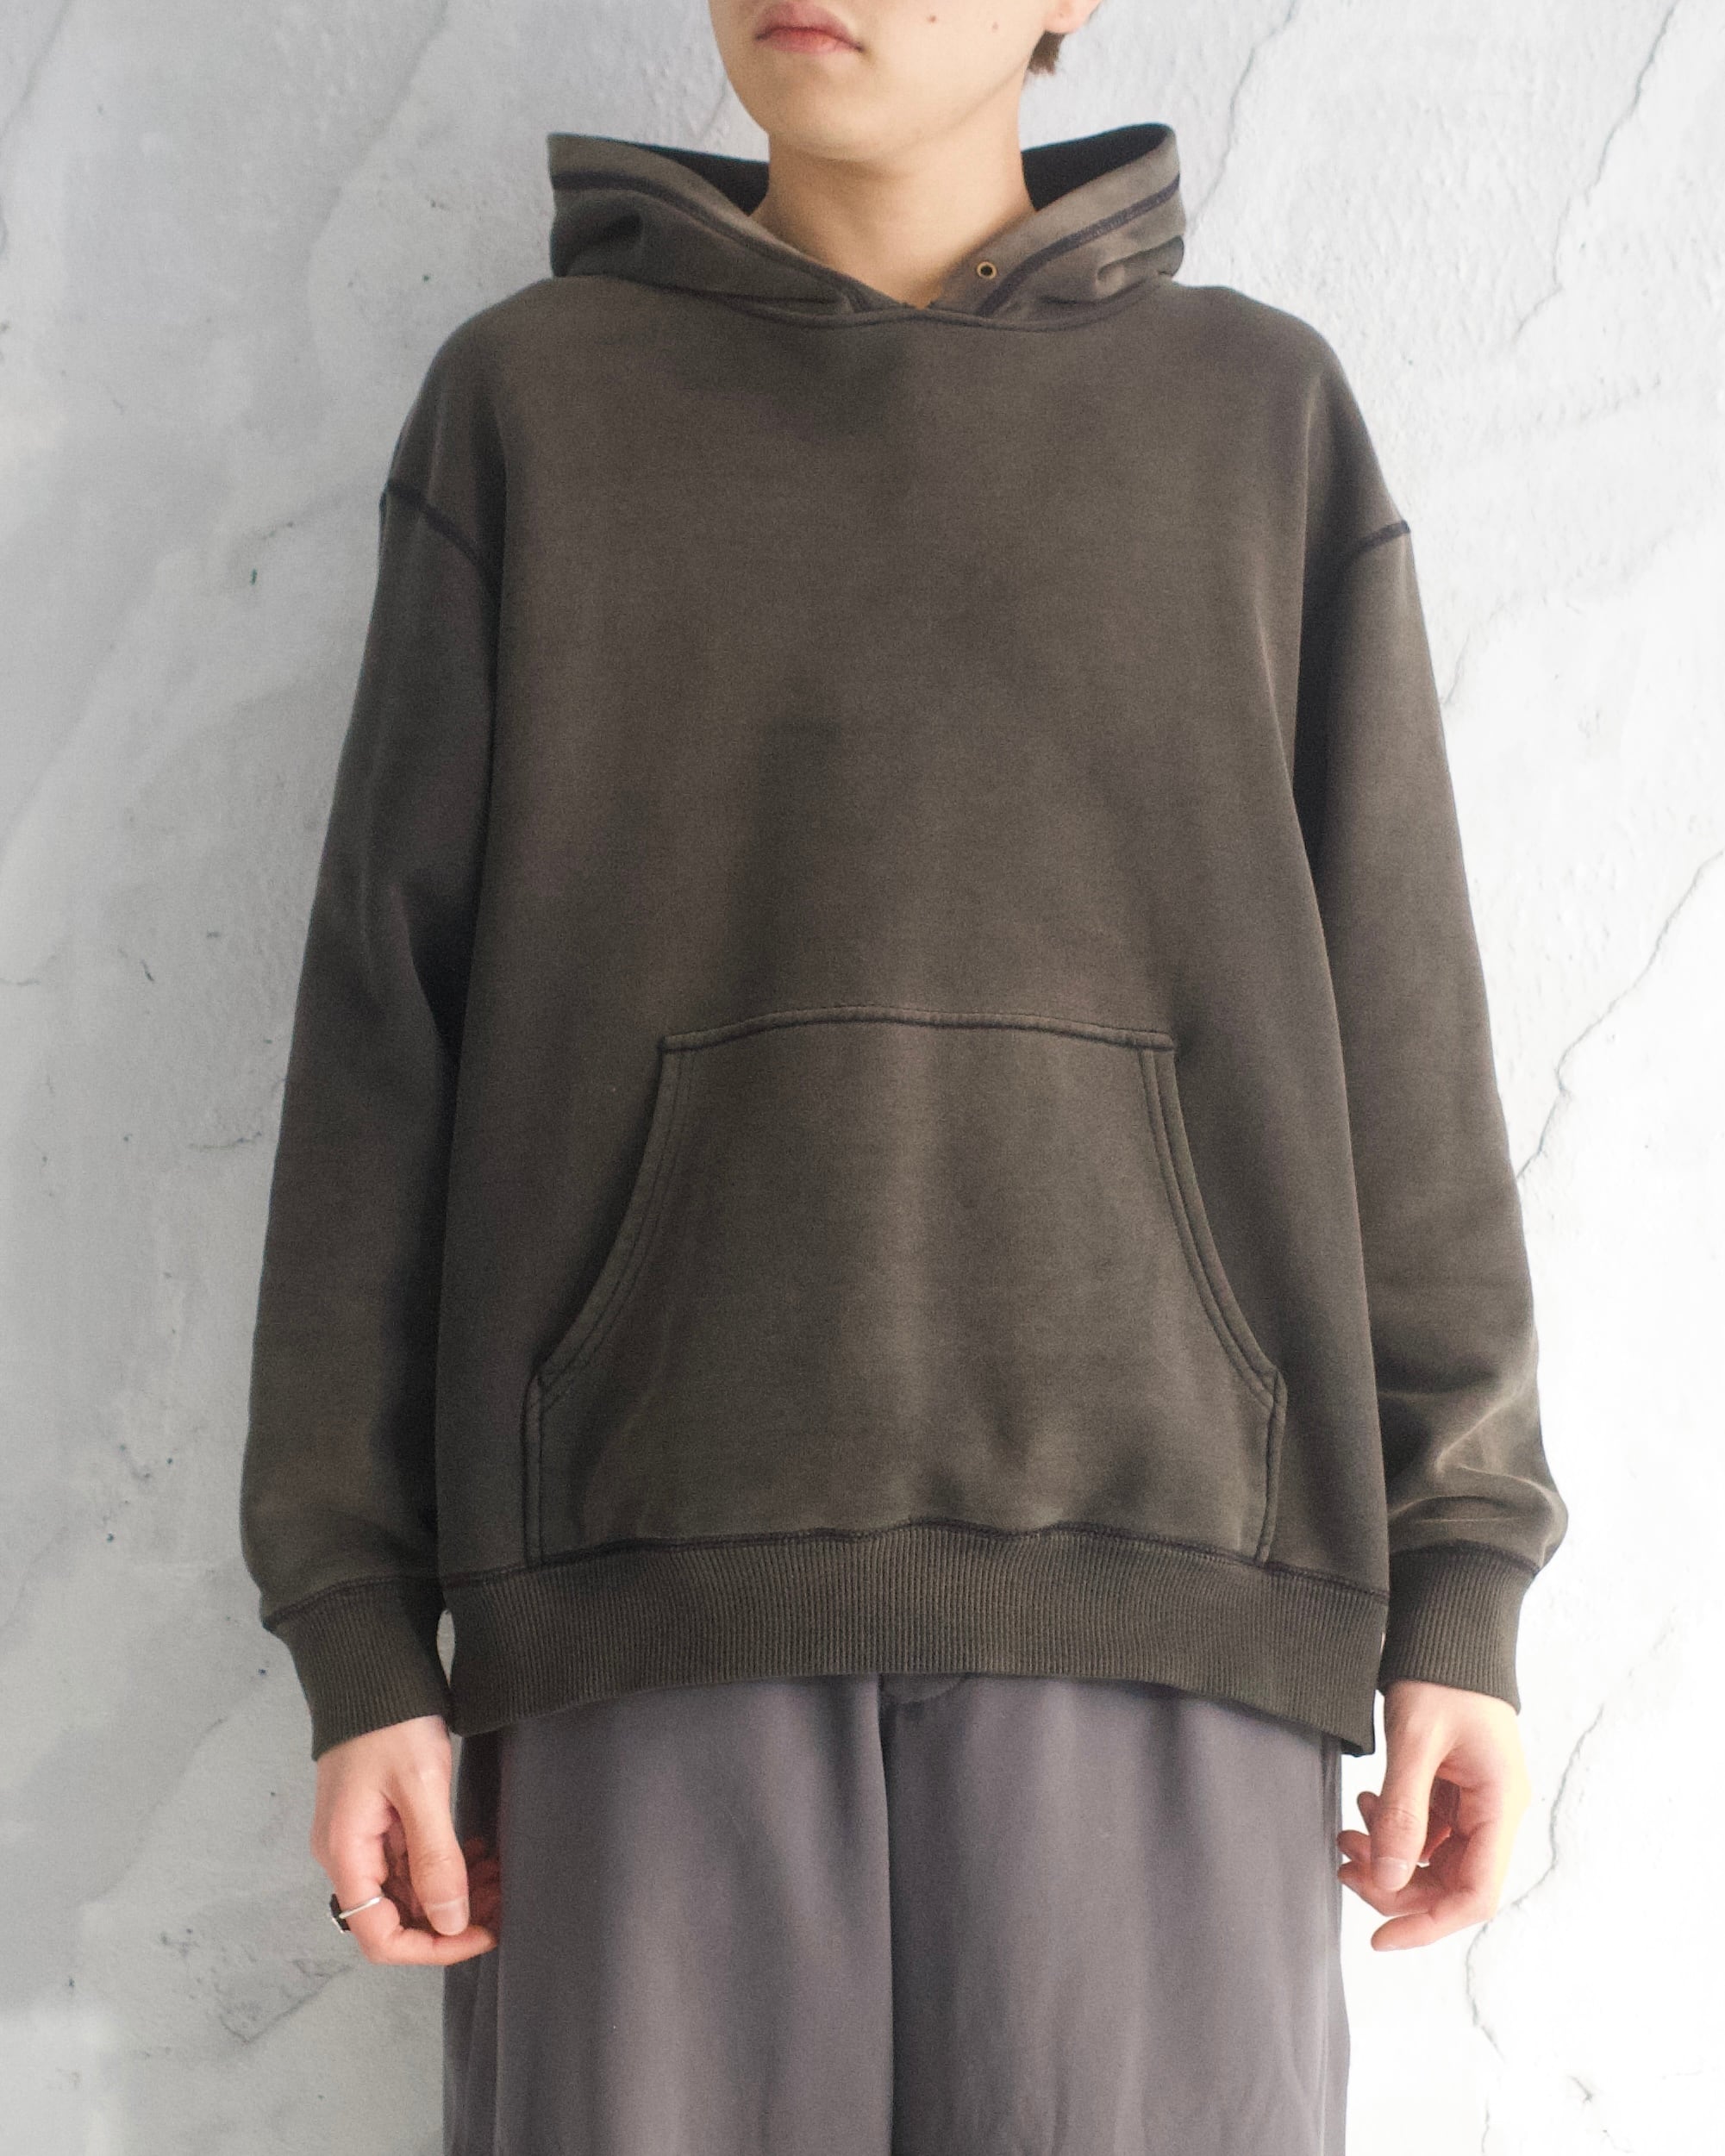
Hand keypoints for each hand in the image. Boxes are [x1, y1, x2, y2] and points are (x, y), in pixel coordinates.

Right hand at [310, 1713, 499, 1965]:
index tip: (480, 1932)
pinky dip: (444, 1864)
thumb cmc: (392, 1722)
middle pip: (395, 1916)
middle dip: (449, 1918)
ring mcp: (362, 1836)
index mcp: (347, 1854)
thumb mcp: (421, 1788)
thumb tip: (451, 1922)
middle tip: (501, 1898)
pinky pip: (410, 1860)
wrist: (372, 1669)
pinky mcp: (378, 1818)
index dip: (432, 1947)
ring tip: (497, 1875)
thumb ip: (435, 1859)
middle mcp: (347, 1854)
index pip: (380, 1936)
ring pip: (408, 1889)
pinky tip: (478, 1852)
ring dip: (451, 1891)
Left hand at [1335, 1678, 1530, 1949]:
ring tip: (1343, 1836)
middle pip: (1449, 1882)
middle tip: (1343, 1867)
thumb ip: (1402, 1811)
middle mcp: (1494, 1811)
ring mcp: (1475, 1800)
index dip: (1426, 1923)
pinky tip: (1364, 1803)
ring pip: (1432, 1857)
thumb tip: (1385, 1878)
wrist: (1449, 1628)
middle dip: (1394, 1885)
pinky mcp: (1454, 1787)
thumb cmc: (1441, 1676)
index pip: (1473, 1894)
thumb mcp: (1416, 1741)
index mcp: (1501, 1805)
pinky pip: (1424, 1827)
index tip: (1379, 1936)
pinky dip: (1391, 1826)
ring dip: (1387, 1855)